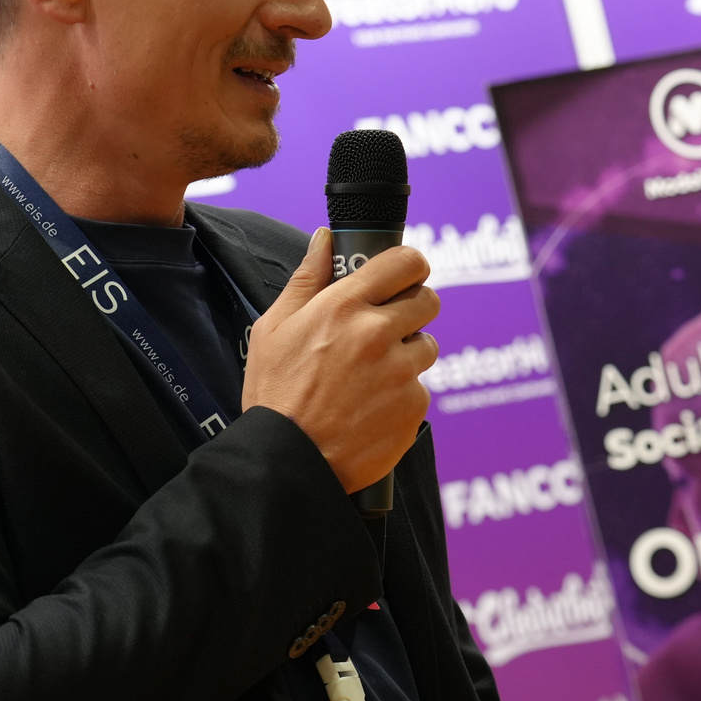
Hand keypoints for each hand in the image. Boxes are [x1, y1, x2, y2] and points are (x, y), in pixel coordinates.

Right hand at [242, 229, 438, 492]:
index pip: (405, 262)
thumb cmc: (275, 396)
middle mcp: (377, 333)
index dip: (410, 266)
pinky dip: (402, 396)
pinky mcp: (413, 407)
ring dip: (407, 355)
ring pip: (427, 347)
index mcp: (343, 306)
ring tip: (371, 376)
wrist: (288, 462)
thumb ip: (306, 279)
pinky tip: (371, 407)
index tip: (405, 275)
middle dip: (412, 309)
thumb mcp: (273, 328)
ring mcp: (400, 372)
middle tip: (388, 327)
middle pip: (428, 301)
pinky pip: (420, 389)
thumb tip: (325, 239)